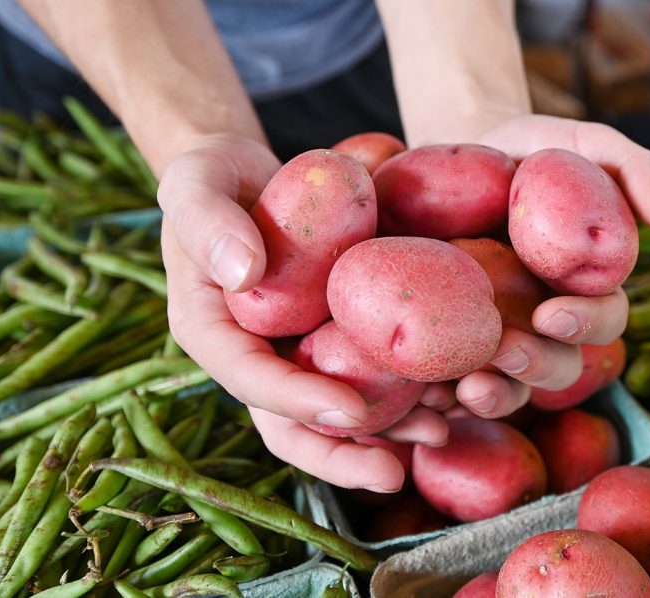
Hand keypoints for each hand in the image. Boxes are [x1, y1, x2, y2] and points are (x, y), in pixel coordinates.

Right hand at [157, 134, 447, 491]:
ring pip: (339, 409)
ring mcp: (298, 350)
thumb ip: (209, 224)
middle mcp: (257, 355)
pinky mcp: (335, 335)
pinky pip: (371, 371)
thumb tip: (243, 274)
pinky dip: (409, 387)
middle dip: (342, 455)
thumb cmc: (211, 176)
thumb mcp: (195, 184)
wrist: (246, 173)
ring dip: (388, 432)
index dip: (297, 401)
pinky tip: (454, 391)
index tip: (348, 411)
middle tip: (393, 476)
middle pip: (293, 424)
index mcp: (212, 332)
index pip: (251, 380)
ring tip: (442, 434)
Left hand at [449, 115, 649, 418]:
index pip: (603, 320)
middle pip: (560, 367)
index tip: (551, 314)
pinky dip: (443, 396)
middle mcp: (547, 322)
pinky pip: (454, 384)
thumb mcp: (585, 144)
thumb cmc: (534, 150)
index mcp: (588, 287)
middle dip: (539, 366)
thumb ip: (633, 166)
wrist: (460, 151)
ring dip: (497, 396)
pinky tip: (429, 397)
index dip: (584, 325)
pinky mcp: (453, 343)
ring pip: (512, 389)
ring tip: (467, 389)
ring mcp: (501, 337)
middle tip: (508, 351)